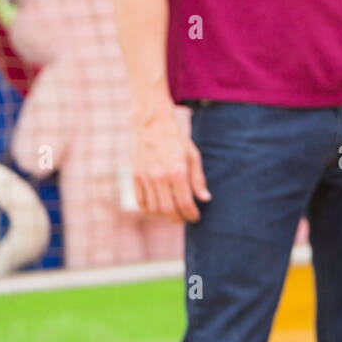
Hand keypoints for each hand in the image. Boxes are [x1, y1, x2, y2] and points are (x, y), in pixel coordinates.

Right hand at [130, 98, 210, 222]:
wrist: (152, 122)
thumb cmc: (176, 138)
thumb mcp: (193, 155)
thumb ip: (198, 179)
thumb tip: (205, 199)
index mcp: (177, 171)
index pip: (185, 203)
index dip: (192, 214)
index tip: (196, 217)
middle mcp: (160, 176)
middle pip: (169, 210)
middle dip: (179, 218)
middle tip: (185, 218)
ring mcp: (146, 177)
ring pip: (154, 209)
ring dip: (165, 216)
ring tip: (173, 214)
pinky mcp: (135, 176)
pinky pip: (141, 202)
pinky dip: (149, 210)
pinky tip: (158, 209)